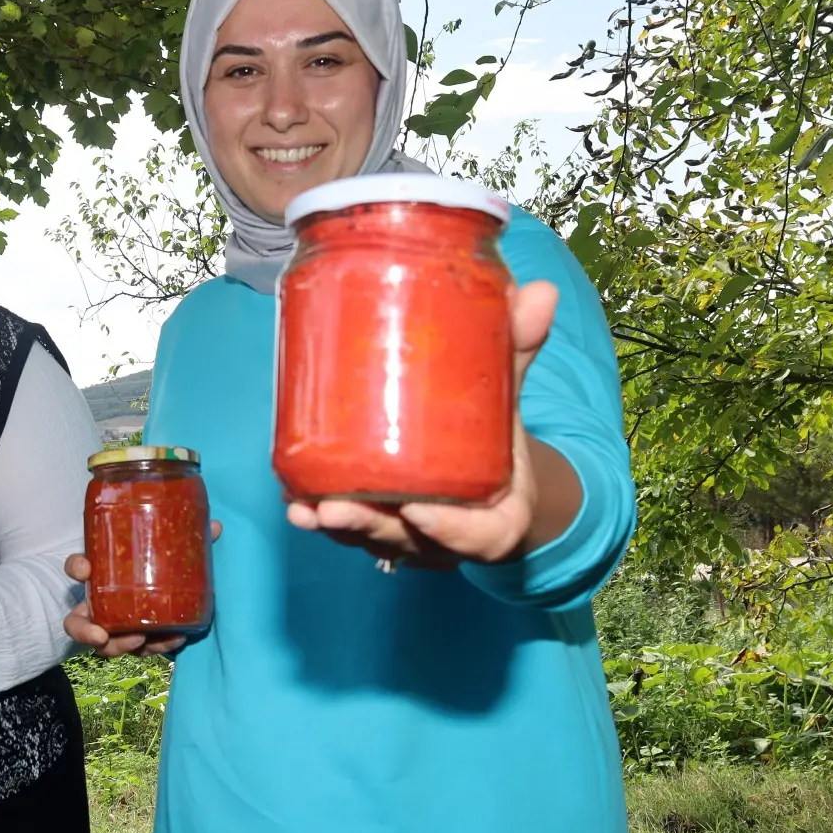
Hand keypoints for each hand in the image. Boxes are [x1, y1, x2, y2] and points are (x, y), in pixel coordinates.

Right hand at [62, 520, 222, 656]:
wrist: (175, 594)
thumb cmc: (160, 566)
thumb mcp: (168, 550)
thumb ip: (188, 539)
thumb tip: (217, 526)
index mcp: (102, 576)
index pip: (78, 568)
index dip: (77, 568)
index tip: (85, 569)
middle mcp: (101, 605)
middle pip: (76, 623)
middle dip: (84, 631)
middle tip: (100, 634)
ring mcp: (117, 628)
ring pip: (104, 645)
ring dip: (119, 646)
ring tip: (140, 640)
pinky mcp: (138, 641)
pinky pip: (141, 650)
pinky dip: (158, 645)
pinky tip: (175, 639)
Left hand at [287, 280, 578, 566]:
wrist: (490, 483)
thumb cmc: (500, 443)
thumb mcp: (511, 402)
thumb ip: (517, 353)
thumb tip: (540, 291)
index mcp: (497, 518)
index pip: (479, 537)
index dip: (450, 531)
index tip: (418, 513)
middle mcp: (447, 539)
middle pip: (407, 541)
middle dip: (368, 526)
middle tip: (333, 508)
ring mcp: (407, 540)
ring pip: (367, 538)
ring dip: (332, 524)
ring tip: (302, 508)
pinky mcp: (375, 528)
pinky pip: (346, 528)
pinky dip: (318, 515)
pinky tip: (292, 501)